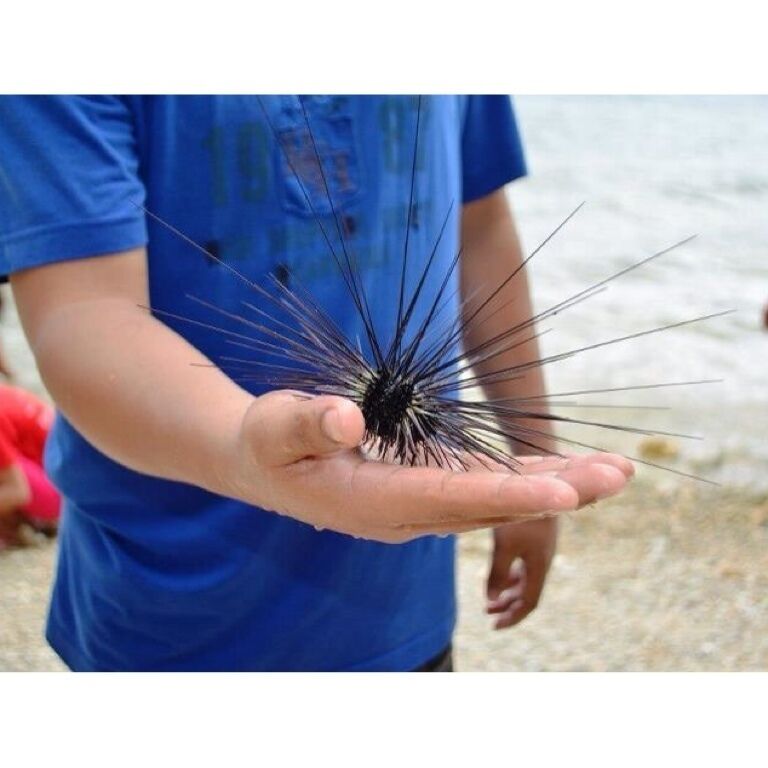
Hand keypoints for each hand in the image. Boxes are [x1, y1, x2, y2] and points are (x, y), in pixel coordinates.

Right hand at [225, 392, 632, 543]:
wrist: (261, 466)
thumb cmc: (268, 442)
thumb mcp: (276, 426)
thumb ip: (310, 423)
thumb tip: (347, 418)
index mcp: (372, 502)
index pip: (451, 498)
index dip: (509, 492)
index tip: (565, 491)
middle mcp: (404, 514)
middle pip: (491, 505)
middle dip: (557, 490)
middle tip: (620, 475)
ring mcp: (417, 507)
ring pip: (497, 500)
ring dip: (555, 486)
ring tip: (615, 471)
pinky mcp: (423, 492)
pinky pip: (485, 490)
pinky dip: (528, 479)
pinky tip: (564, 471)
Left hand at [485, 453, 633, 627]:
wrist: (542, 479)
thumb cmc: (521, 513)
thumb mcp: (505, 545)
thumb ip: (498, 573)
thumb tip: (491, 600)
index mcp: (539, 566)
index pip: (529, 603)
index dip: (512, 617)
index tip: (494, 625)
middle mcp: (544, 558)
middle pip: (529, 593)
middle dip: (509, 606)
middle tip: (489, 612)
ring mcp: (543, 545)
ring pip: (529, 577)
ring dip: (511, 589)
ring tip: (494, 595)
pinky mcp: (539, 532)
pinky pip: (528, 562)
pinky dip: (515, 572)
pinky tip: (504, 568)